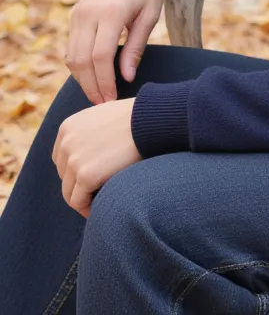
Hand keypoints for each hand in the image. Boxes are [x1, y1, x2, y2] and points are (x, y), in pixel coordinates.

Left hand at [52, 97, 140, 217]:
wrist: (149, 120)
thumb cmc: (135, 118)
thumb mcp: (104, 117)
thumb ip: (90, 131)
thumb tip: (92, 150)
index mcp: (68, 127)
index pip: (61, 159)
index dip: (75, 170)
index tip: (93, 176)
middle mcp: (66, 143)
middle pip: (64, 176)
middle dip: (79, 185)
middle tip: (100, 190)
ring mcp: (74, 160)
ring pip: (69, 193)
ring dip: (84, 199)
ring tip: (102, 201)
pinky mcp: (86, 175)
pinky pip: (79, 202)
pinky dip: (88, 209)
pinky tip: (102, 207)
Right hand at [65, 0, 163, 104]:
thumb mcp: (149, 16)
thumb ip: (136, 48)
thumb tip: (127, 78)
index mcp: (111, 12)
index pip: (101, 56)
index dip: (104, 82)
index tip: (112, 101)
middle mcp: (89, 13)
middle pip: (81, 60)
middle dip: (91, 86)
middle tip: (103, 105)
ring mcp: (78, 13)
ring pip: (71, 56)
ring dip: (82, 79)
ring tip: (98, 95)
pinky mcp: (75, 13)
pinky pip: (71, 46)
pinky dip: (79, 64)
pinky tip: (93, 76)